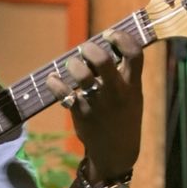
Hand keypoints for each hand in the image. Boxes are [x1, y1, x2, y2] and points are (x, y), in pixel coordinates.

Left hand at [45, 29, 143, 180]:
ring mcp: (98, 104)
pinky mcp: (82, 114)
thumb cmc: (123, 118)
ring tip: (71, 66)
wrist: (116, 153)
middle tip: (85, 49)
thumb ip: (124, 74)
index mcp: (133, 86)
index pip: (134, 54)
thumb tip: (106, 45)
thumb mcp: (133, 97)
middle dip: (90, 48)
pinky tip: (52, 80)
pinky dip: (55, 84)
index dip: (122, 38)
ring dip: (73, 65)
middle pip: (103, 60)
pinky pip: (64, 94)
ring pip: (81, 75)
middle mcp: (116, 93)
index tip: (110, 34)